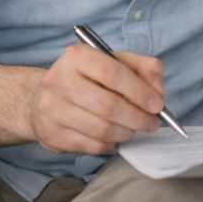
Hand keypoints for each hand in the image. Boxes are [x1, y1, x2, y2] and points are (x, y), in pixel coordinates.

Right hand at [28, 44, 165, 155]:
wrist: (45, 97)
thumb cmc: (90, 79)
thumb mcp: (118, 62)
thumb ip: (145, 69)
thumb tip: (157, 93)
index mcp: (77, 56)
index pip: (113, 73)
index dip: (140, 91)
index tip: (157, 105)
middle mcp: (58, 80)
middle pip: (108, 105)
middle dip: (138, 118)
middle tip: (152, 123)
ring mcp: (51, 109)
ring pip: (101, 129)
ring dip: (126, 133)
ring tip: (134, 129)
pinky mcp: (51, 134)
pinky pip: (92, 146)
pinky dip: (110, 144)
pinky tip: (113, 136)